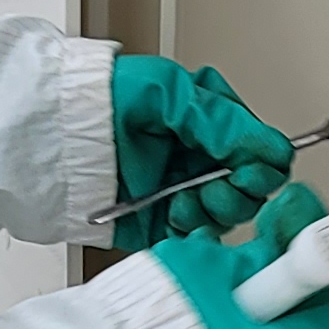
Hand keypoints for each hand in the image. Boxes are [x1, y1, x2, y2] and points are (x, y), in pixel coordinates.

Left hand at [109, 54, 290, 247]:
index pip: (262, 151)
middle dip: (236, 192)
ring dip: (211, 210)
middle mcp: (201, 156)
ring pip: (227, 216)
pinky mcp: (162, 221)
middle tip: (211, 187)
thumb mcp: (170, 91)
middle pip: (251, 190)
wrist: (54, 136)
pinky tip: (172, 213)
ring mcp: (183, 190)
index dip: (262, 166)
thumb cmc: (102, 98)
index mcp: (210, 120)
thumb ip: (223, 122)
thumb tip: (273, 147)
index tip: (247, 171)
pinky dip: (190, 230)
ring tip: (183, 199)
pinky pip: (194, 236)